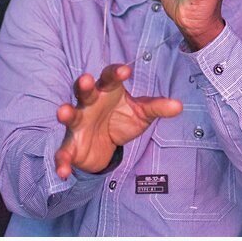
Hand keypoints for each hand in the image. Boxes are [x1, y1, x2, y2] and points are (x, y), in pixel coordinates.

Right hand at [54, 64, 181, 178]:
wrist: (105, 145)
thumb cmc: (122, 118)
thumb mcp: (141, 113)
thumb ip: (157, 108)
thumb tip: (178, 106)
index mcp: (107, 91)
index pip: (110, 77)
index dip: (116, 72)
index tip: (125, 70)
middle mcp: (90, 104)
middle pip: (85, 91)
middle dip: (84, 85)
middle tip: (85, 79)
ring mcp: (78, 123)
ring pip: (71, 115)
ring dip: (66, 113)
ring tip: (63, 112)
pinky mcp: (71, 146)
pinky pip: (64, 152)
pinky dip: (62, 161)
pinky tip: (63, 171)